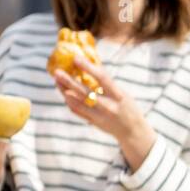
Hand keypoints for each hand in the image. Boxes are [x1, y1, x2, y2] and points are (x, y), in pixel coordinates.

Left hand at [53, 53, 156, 170]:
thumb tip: (92, 64)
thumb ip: (108, 83)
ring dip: (65, 92)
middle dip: (69, 81)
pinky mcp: (94, 123)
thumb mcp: (122, 93)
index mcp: (118, 95)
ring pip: (78, 103)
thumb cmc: (128, 107)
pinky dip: (70, 103)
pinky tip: (64, 94)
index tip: (75, 58)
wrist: (132, 132)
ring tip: (57, 81)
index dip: (88, 67)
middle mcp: (109, 106)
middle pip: (85, 93)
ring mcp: (100, 116)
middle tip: (57, 72)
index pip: (102, 78)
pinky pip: (78, 112)